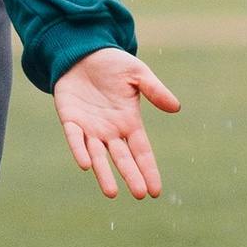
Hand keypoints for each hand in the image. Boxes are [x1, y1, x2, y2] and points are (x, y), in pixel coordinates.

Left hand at [52, 47, 180, 200]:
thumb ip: (155, 90)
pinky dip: (79, 151)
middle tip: (139, 194)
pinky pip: (75, 139)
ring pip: (98, 156)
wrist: (82, 53)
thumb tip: (176, 107)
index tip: (156, 190)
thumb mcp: (137, 74)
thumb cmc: (112, 64)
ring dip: (104, 174)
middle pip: (122, 158)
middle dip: (131, 176)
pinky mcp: (70, 120)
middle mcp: (110, 131)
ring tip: (112, 193)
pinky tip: (85, 165)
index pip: (141, 151)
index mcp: (129, 122)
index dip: (149, 170)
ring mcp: (89, 128)